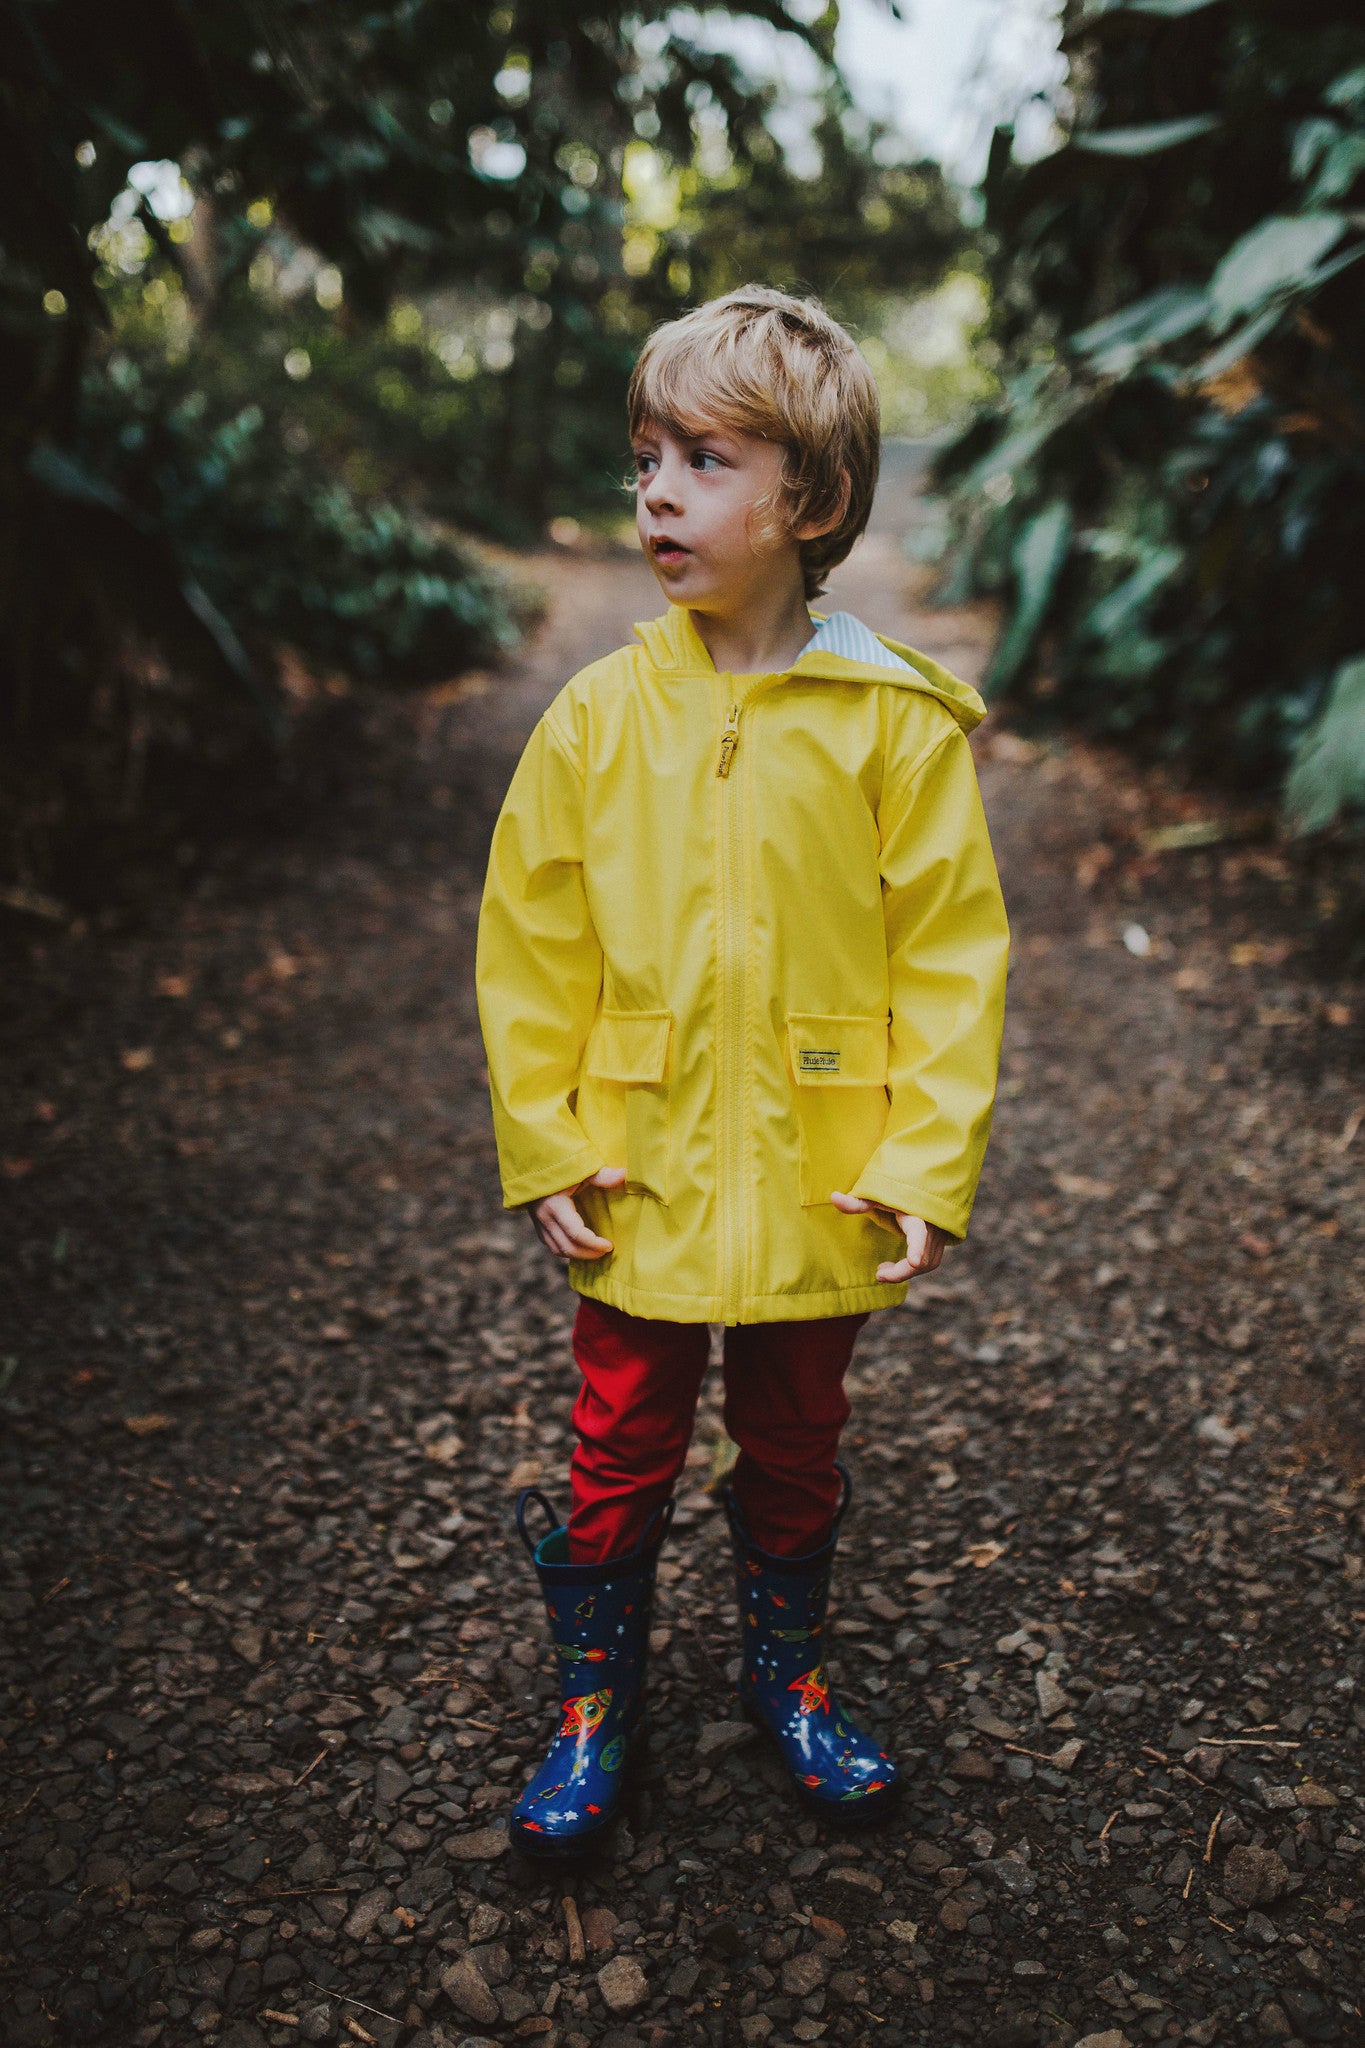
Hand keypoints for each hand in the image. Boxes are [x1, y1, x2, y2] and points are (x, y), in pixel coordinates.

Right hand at [528, 1166, 625, 1260]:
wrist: (531, 1163)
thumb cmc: (559, 1165)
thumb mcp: (580, 1168)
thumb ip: (602, 1175)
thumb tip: (625, 1175)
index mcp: (555, 1205)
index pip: (575, 1233)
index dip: (594, 1243)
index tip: (610, 1245)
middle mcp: (544, 1218)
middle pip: (567, 1247)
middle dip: (588, 1253)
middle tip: (606, 1251)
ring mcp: (538, 1223)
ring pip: (557, 1249)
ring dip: (578, 1255)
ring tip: (595, 1251)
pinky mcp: (537, 1224)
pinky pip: (551, 1244)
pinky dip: (567, 1249)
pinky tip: (581, 1246)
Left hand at [830, 1191, 949, 1282]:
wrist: (922, 1187)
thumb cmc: (896, 1191)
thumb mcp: (876, 1196)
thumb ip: (857, 1202)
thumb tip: (832, 1197)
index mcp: (917, 1214)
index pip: (919, 1232)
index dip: (917, 1247)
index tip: (914, 1261)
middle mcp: (933, 1225)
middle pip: (921, 1258)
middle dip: (900, 1272)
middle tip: (878, 1274)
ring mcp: (940, 1234)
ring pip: (928, 1263)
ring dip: (906, 1272)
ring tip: (882, 1271)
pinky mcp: (942, 1242)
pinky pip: (931, 1262)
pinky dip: (914, 1269)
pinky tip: (897, 1267)